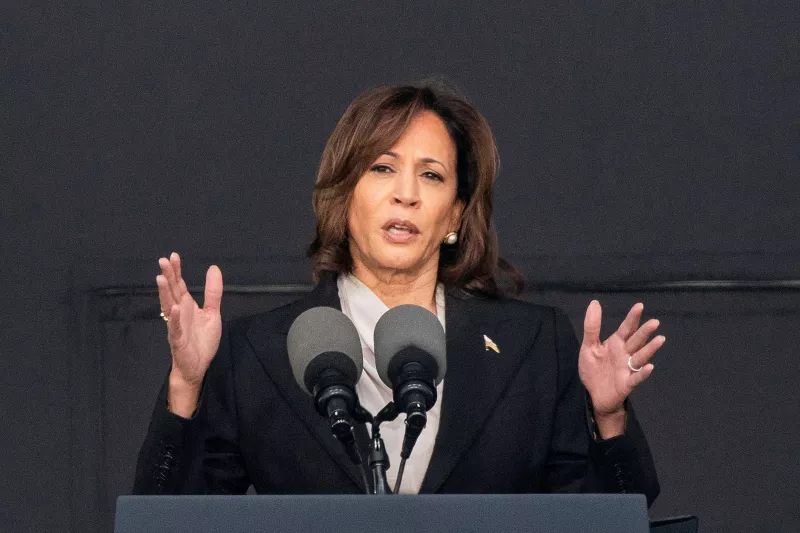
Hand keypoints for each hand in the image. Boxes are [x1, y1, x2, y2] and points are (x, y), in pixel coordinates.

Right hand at [157, 252, 222, 415]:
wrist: (197, 366)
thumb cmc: (202, 341)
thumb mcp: (212, 313)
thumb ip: (213, 292)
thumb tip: (213, 268)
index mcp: (186, 306)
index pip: (179, 285)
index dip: (176, 271)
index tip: (174, 255)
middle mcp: (178, 313)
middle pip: (172, 292)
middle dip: (168, 276)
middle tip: (163, 260)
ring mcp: (176, 326)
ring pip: (168, 307)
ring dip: (165, 293)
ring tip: (161, 278)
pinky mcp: (178, 340)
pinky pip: (174, 328)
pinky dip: (174, 319)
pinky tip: (174, 309)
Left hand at [578, 301, 663, 434]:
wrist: (593, 395)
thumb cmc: (594, 370)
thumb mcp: (589, 347)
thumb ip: (592, 327)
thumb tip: (594, 302)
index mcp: (616, 344)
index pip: (626, 328)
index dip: (632, 318)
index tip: (639, 306)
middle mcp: (624, 354)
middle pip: (636, 341)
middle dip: (645, 331)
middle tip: (654, 322)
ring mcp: (627, 369)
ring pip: (640, 357)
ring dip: (650, 349)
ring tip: (660, 340)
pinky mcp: (626, 384)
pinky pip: (636, 378)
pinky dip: (643, 373)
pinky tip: (650, 367)